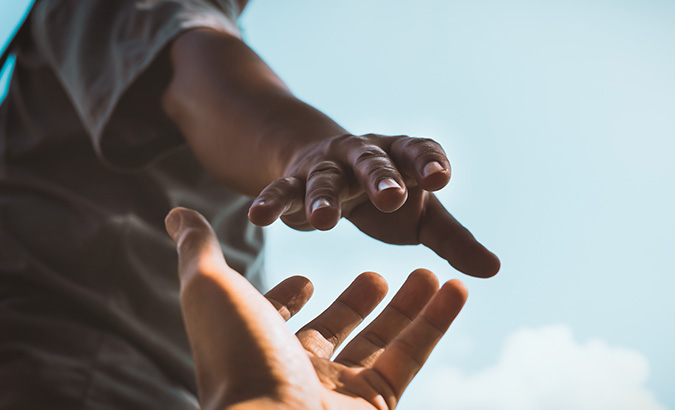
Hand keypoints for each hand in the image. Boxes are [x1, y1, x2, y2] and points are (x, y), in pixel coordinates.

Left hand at [165, 207, 467, 409]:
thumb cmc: (238, 357)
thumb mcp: (212, 290)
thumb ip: (199, 250)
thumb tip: (177, 212)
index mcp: (258, 345)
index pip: (275, 319)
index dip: (288, 299)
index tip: (306, 279)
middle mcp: (297, 371)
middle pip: (336, 329)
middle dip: (357, 302)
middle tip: (378, 274)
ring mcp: (338, 391)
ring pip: (382, 342)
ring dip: (408, 307)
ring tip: (431, 272)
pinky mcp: (377, 403)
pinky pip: (412, 356)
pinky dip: (437, 322)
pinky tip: (456, 288)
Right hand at [247, 133, 499, 276]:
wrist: (329, 168)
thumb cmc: (386, 197)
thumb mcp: (422, 217)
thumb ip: (454, 240)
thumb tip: (493, 270)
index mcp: (402, 158)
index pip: (419, 152)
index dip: (429, 163)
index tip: (440, 178)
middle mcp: (365, 156)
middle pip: (374, 162)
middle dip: (382, 178)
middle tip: (392, 197)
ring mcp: (327, 167)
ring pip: (325, 179)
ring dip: (323, 197)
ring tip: (323, 222)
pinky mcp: (295, 181)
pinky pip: (282, 190)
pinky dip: (271, 202)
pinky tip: (258, 216)